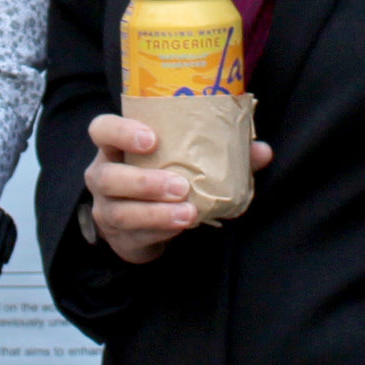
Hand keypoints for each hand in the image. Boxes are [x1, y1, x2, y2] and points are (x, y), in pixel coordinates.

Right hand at [81, 114, 273, 263]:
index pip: (102, 129)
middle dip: (144, 182)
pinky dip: (161, 230)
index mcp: (115, 146)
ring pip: (121, 212)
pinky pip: (136, 235)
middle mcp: (102, 174)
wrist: (142, 217)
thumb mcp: (183, 157)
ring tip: (188, 214)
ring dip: (156, 213)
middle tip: (180, 186)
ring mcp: (106, 208)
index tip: (152, 139)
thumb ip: (221, 150)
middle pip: (107, 176)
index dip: (122, 131)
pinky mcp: (118, 236)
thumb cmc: (164, 173)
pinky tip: (182, 227)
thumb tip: (262, 151)